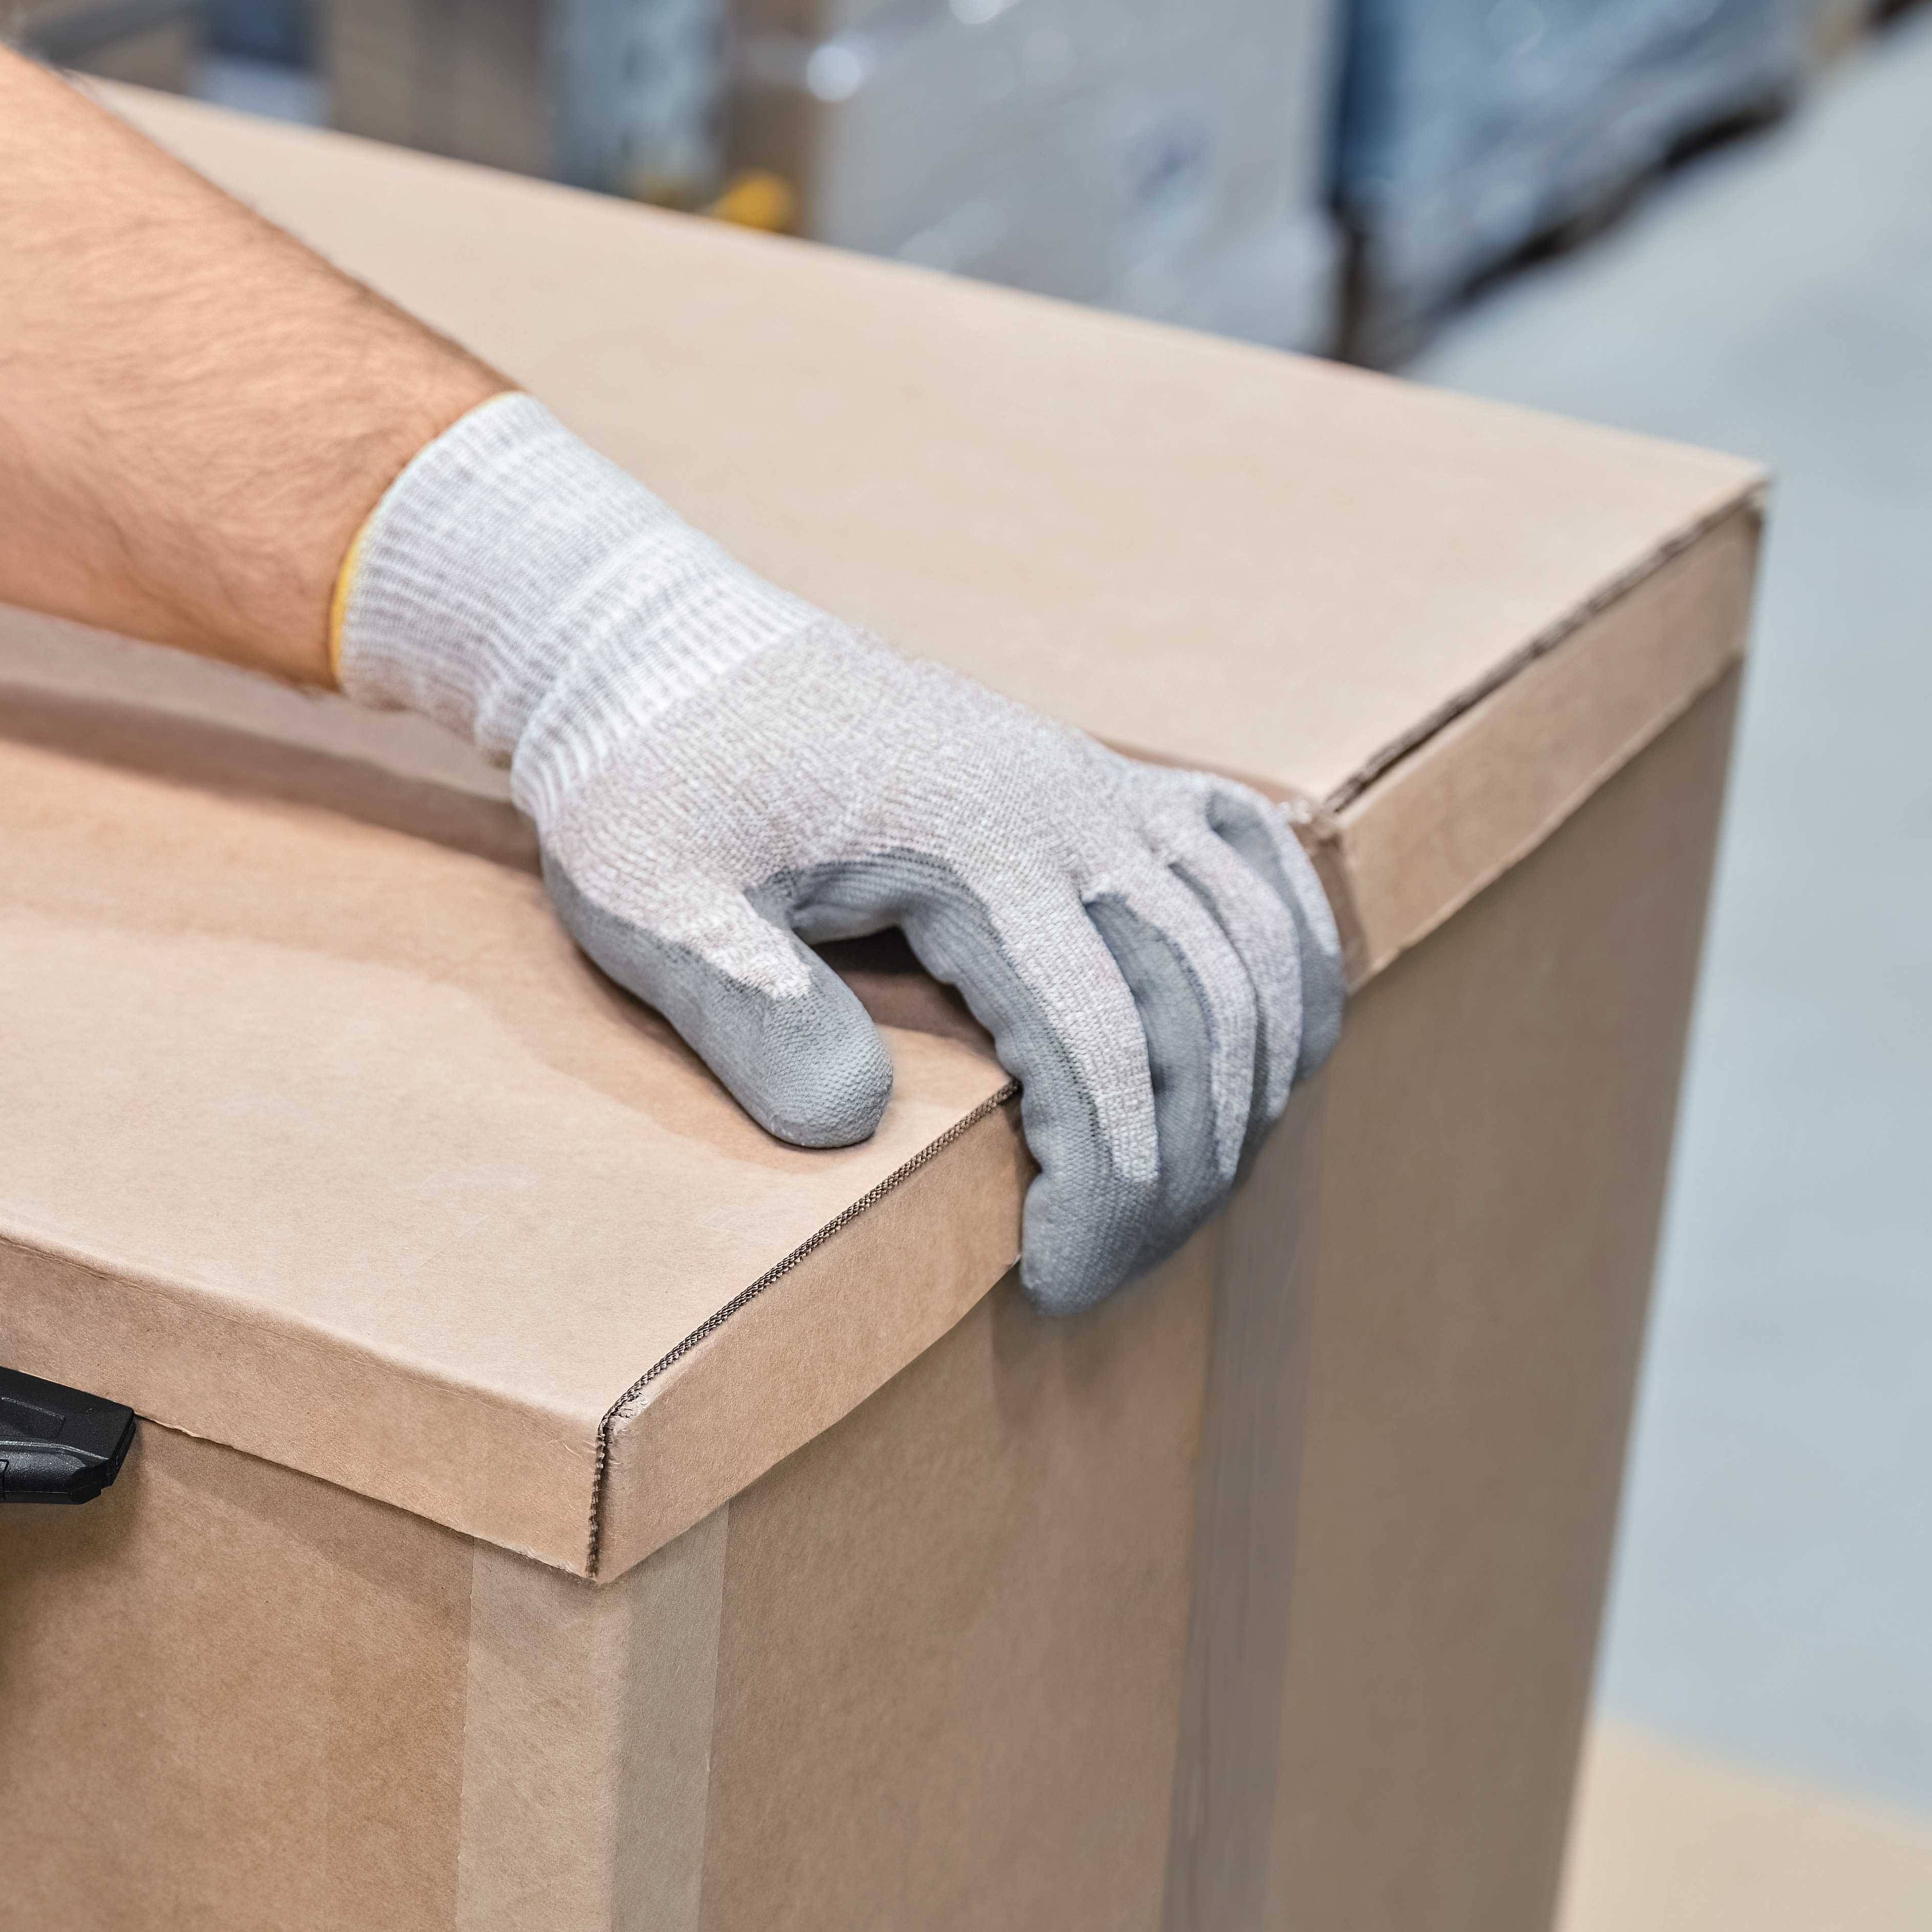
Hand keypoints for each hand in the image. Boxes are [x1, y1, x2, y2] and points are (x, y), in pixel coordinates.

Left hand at [336, 396, 1342, 1312]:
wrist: (663, 649)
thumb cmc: (647, 780)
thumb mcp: (646, 896)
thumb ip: (738, 1003)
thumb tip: (845, 1122)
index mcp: (973, 839)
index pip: (1098, 1046)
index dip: (1108, 1186)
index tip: (1064, 1282)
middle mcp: (1070, 804)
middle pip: (1201, 1012)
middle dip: (1180, 1166)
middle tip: (1109, 1273)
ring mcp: (1098, 784)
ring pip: (1250, 949)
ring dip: (1242, 1090)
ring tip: (1171, 1201)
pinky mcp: (1100, 780)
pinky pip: (1248, 864)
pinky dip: (1285, 962)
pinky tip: (1262, 1054)